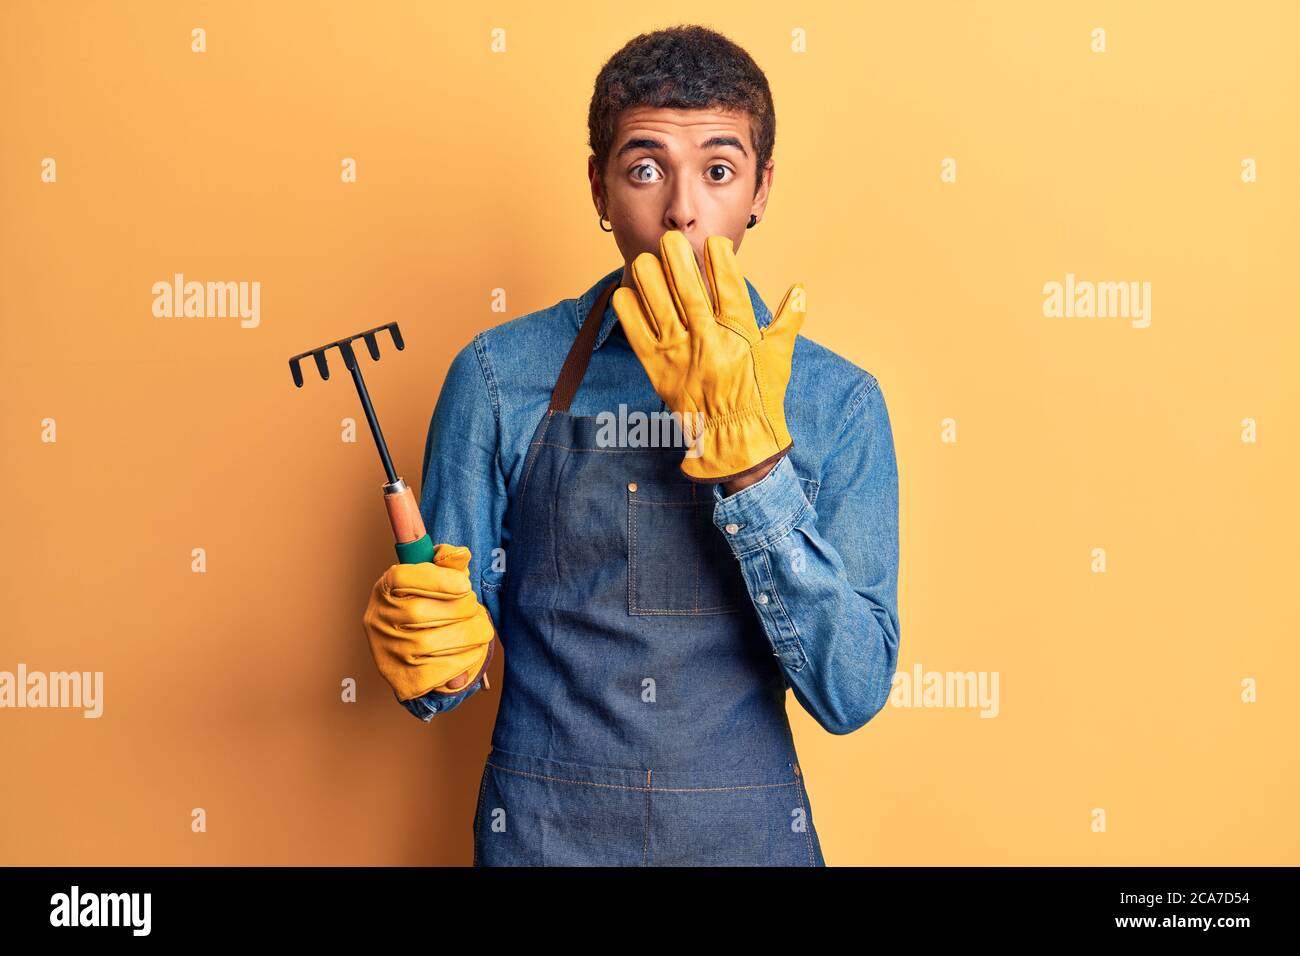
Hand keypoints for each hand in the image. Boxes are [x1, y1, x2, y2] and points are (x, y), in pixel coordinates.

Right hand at [362, 543, 495, 701]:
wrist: (410, 648)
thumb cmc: (426, 604)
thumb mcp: (432, 579)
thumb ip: (448, 563)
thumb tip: (461, 555)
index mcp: (385, 589)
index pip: (402, 578)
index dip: (437, 580)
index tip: (465, 585)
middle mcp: (380, 619)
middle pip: (420, 612)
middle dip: (460, 609)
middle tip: (474, 608)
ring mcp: (388, 650)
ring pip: (431, 643)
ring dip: (468, 635)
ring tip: (481, 630)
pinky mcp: (402, 678)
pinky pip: (437, 670)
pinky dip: (464, 661)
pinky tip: (472, 651)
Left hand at [612, 230, 804, 483]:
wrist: (735, 439)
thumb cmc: (760, 396)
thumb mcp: (780, 357)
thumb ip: (788, 320)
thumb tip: (800, 289)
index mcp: (740, 331)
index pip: (728, 285)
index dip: (719, 259)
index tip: (713, 243)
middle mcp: (709, 339)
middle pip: (688, 288)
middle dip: (677, 258)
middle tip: (670, 239)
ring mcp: (681, 354)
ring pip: (660, 306)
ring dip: (650, 278)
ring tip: (644, 258)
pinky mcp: (659, 370)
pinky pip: (639, 335)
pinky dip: (630, 312)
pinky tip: (625, 292)